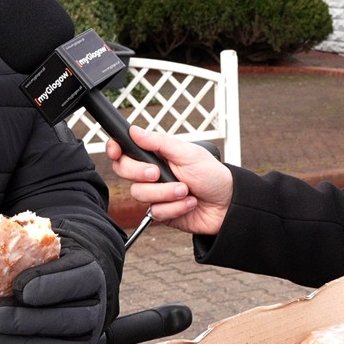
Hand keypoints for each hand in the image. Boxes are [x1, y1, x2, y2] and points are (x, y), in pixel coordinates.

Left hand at [0, 244, 106, 343]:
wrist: (64, 280)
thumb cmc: (48, 261)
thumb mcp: (42, 242)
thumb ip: (24, 239)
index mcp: (90, 272)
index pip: (78, 280)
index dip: (48, 285)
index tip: (18, 287)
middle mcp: (93, 307)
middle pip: (67, 319)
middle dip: (26, 320)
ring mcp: (83, 336)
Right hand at [107, 126, 232, 234]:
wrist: (228, 204)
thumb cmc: (212, 175)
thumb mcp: (188, 153)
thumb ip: (159, 142)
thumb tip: (135, 130)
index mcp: (157, 154)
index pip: (126, 150)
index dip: (116, 149)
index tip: (115, 151)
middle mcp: (152, 173)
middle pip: (124, 172)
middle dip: (140, 173)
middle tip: (157, 173)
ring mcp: (156, 194)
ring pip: (139, 194)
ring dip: (165, 193)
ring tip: (185, 190)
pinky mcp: (162, 212)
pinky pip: (155, 212)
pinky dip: (174, 208)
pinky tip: (188, 203)